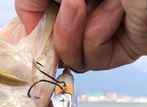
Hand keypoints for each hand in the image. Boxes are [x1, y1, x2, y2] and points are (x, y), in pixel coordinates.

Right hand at [15, 0, 146, 71]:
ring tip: (103, 2)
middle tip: (72, 3)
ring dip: (80, 30)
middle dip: (60, 26)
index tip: (34, 24)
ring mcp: (104, 31)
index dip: (36, 24)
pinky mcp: (120, 50)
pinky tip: (116, 13)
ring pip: (71, 55)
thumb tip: (26, 20)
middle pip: (54, 40)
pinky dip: (99, 37)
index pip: (42, 17)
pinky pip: (93, 59)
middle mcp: (88, 10)